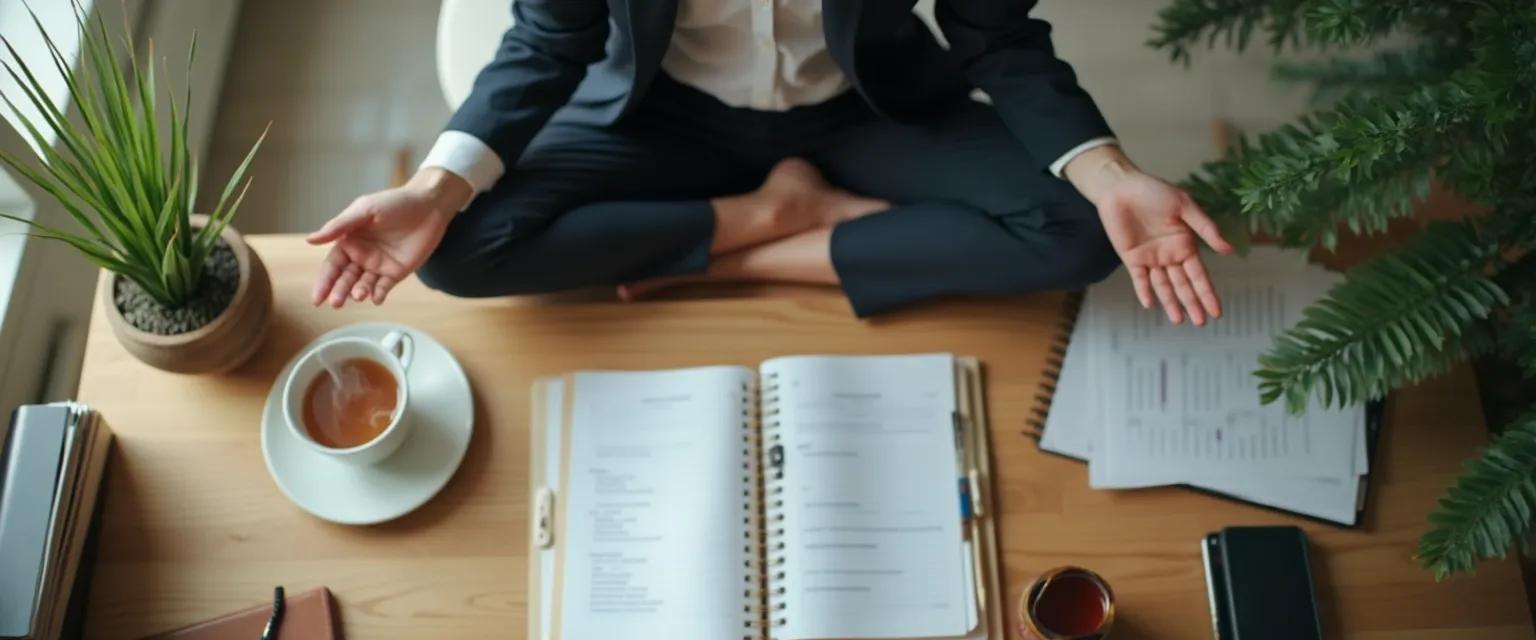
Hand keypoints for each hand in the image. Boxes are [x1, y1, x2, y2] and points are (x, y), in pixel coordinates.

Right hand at [307, 168, 472, 306]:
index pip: (332, 266)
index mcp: (349, 241)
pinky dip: (379, 293)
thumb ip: (339, 227)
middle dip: (339, 292)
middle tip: (335, 303)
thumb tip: (310, 240)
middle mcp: (361, 256)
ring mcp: (379, 265)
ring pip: (364, 284)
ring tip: (358, 295)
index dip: (324, 281)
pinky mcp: (397, 271)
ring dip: (359, 292)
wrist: (429, 205)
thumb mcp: (364, 211)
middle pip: (345, 279)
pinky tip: (375, 298)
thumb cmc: (394, 203)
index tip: (317, 298)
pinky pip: (384, 286)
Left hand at [1065, 145, 1233, 324]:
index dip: (1207, 293)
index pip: (1199, 275)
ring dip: (1171, 302)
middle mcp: (1170, 255)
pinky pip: (1139, 279)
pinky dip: (1145, 291)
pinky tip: (1151, 304)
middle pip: (1183, 285)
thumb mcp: (1185, 206)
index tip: (1217, 311)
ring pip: (1163, 286)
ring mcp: (1150, 258)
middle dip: (1193, 303)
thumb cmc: (1154, 191)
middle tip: (1201, 322)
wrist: (1121, 186)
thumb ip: (1205, 228)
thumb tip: (1228, 250)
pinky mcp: (1131, 258)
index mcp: (1185, 244)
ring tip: (1180, 320)